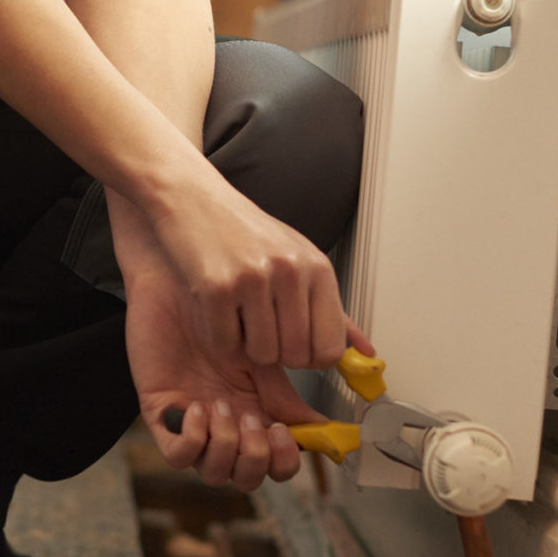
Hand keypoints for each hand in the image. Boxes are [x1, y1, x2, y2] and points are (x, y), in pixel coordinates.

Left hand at [122, 240, 375, 494]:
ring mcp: (194, 421)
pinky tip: (195, 408)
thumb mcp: (273, 323)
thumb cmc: (220, 296)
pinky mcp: (161, 413)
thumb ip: (316, 342)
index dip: (286, 454)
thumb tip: (365, 359)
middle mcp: (229, 422)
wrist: (170, 272)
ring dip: (227, 447)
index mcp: (261, 409)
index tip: (285, 430)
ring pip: (218, 472)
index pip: (280, 458)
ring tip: (221, 407)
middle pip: (252, 475)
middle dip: (258, 456)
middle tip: (255, 420)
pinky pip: (179, 455)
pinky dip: (192, 441)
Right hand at [130, 167, 350, 372]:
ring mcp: (254, 278)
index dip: (311, 358)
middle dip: (276, 353)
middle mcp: (291, 272)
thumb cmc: (244, 232)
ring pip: (262, 354)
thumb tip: (366, 352)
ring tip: (237, 312)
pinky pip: (225, 343)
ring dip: (245, 344)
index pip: (331, 348)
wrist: (192, 198)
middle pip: (296, 355)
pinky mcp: (217, 287)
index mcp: (317, 267)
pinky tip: (215, 309)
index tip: (296, 348)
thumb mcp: (297, 260)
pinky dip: (218, 336)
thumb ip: (331, 309)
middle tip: (260, 326)